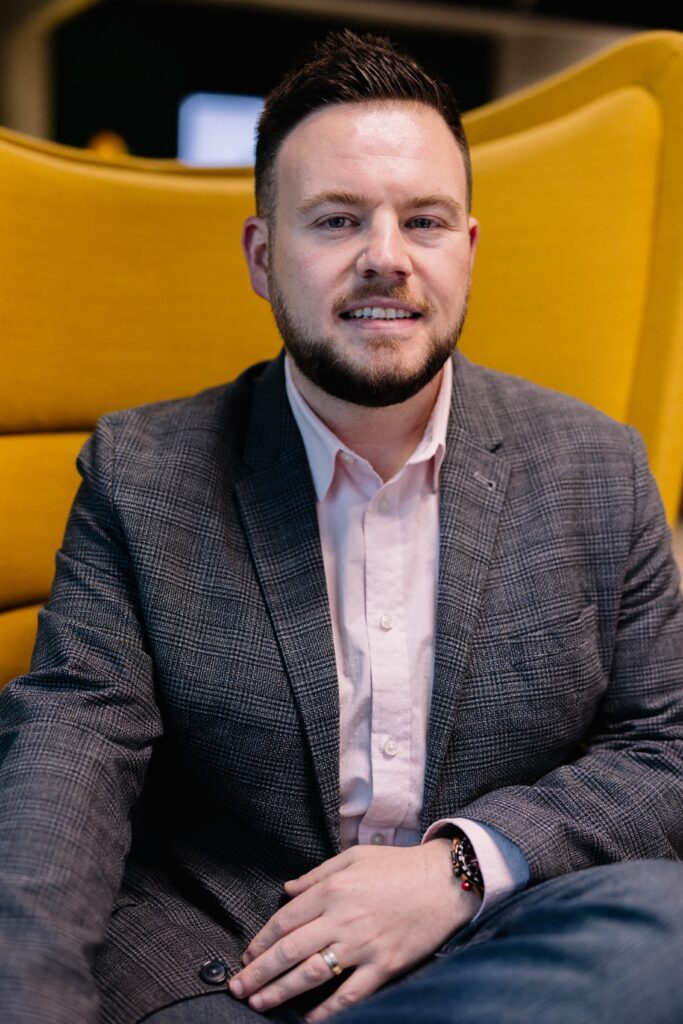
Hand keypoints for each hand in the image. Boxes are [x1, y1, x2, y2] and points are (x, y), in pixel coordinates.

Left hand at [228, 839, 480, 1020]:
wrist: (444, 882)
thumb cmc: (397, 866)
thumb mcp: (353, 857)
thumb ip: (317, 874)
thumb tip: (287, 890)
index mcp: (332, 890)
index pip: (285, 920)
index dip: (261, 941)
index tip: (247, 956)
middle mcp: (342, 919)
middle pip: (290, 951)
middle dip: (259, 972)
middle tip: (238, 988)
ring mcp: (363, 945)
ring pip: (312, 974)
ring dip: (281, 991)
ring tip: (259, 1003)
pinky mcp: (384, 966)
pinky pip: (350, 994)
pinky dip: (328, 1011)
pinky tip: (308, 1020)